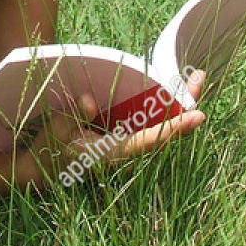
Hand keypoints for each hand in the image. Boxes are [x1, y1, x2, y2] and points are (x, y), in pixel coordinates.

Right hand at [28, 70, 207, 179]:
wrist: (44, 168)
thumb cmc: (50, 149)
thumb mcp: (56, 130)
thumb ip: (74, 116)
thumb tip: (89, 101)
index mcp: (112, 154)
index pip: (150, 140)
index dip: (175, 129)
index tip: (197, 116)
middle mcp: (127, 152)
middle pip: (165, 131)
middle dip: (185, 104)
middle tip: (201, 77)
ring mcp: (126, 145)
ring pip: (161, 125)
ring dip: (178, 102)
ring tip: (195, 77)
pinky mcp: (123, 139)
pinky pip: (150, 123)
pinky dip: (164, 106)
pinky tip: (173, 88)